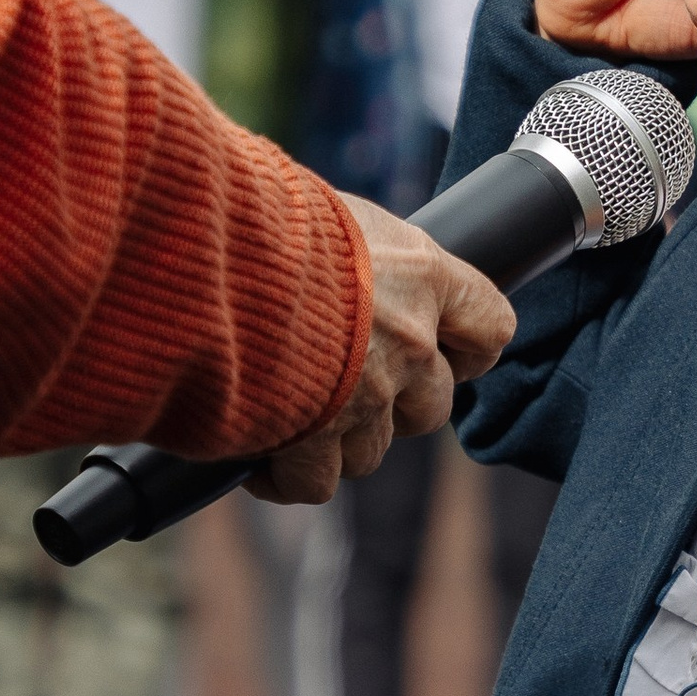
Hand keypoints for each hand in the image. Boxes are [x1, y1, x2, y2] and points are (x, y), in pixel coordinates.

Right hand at [246, 192, 515, 504]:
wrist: (207, 257)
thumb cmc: (258, 215)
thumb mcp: (326, 212)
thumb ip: (355, 255)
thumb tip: (339, 264)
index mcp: (422, 276)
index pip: (489, 326)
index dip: (468, 350)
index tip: (444, 350)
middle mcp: (407, 343)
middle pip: (431, 406)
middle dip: (393, 407)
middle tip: (344, 387)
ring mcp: (366, 397)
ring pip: (372, 451)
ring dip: (335, 443)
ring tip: (287, 417)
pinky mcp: (315, 438)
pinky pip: (315, 482)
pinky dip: (286, 477)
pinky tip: (256, 456)